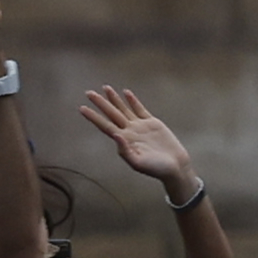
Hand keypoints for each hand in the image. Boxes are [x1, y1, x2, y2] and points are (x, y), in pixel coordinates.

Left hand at [77, 84, 197, 200]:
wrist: (175, 167)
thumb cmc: (156, 169)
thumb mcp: (139, 163)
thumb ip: (125, 151)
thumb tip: (115, 134)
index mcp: (124, 141)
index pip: (105, 125)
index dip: (93, 117)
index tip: (82, 108)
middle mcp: (129, 132)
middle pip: (112, 114)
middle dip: (100, 103)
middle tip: (88, 93)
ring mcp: (140, 126)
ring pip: (124, 109)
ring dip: (114, 99)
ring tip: (105, 88)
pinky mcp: (152, 123)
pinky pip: (140, 109)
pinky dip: (133, 100)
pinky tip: (126, 93)